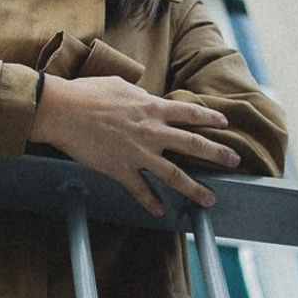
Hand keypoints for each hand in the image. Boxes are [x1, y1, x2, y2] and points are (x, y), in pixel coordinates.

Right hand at [29, 74, 238, 215]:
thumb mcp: (121, 86)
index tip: (225, 123)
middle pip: (192, 144)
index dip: (209, 117)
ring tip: (209, 200)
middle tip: (235, 160)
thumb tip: (149, 98)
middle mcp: (151, 132)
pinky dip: (150, 202)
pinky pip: (140, 190)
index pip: (189, 113)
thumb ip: (140, 95)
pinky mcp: (119, 169)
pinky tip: (160, 211)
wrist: (63, 110)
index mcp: (151, 108)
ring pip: (174, 175)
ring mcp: (137, 153)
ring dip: (194, 189)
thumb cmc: (87, 93)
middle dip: (217, 153)